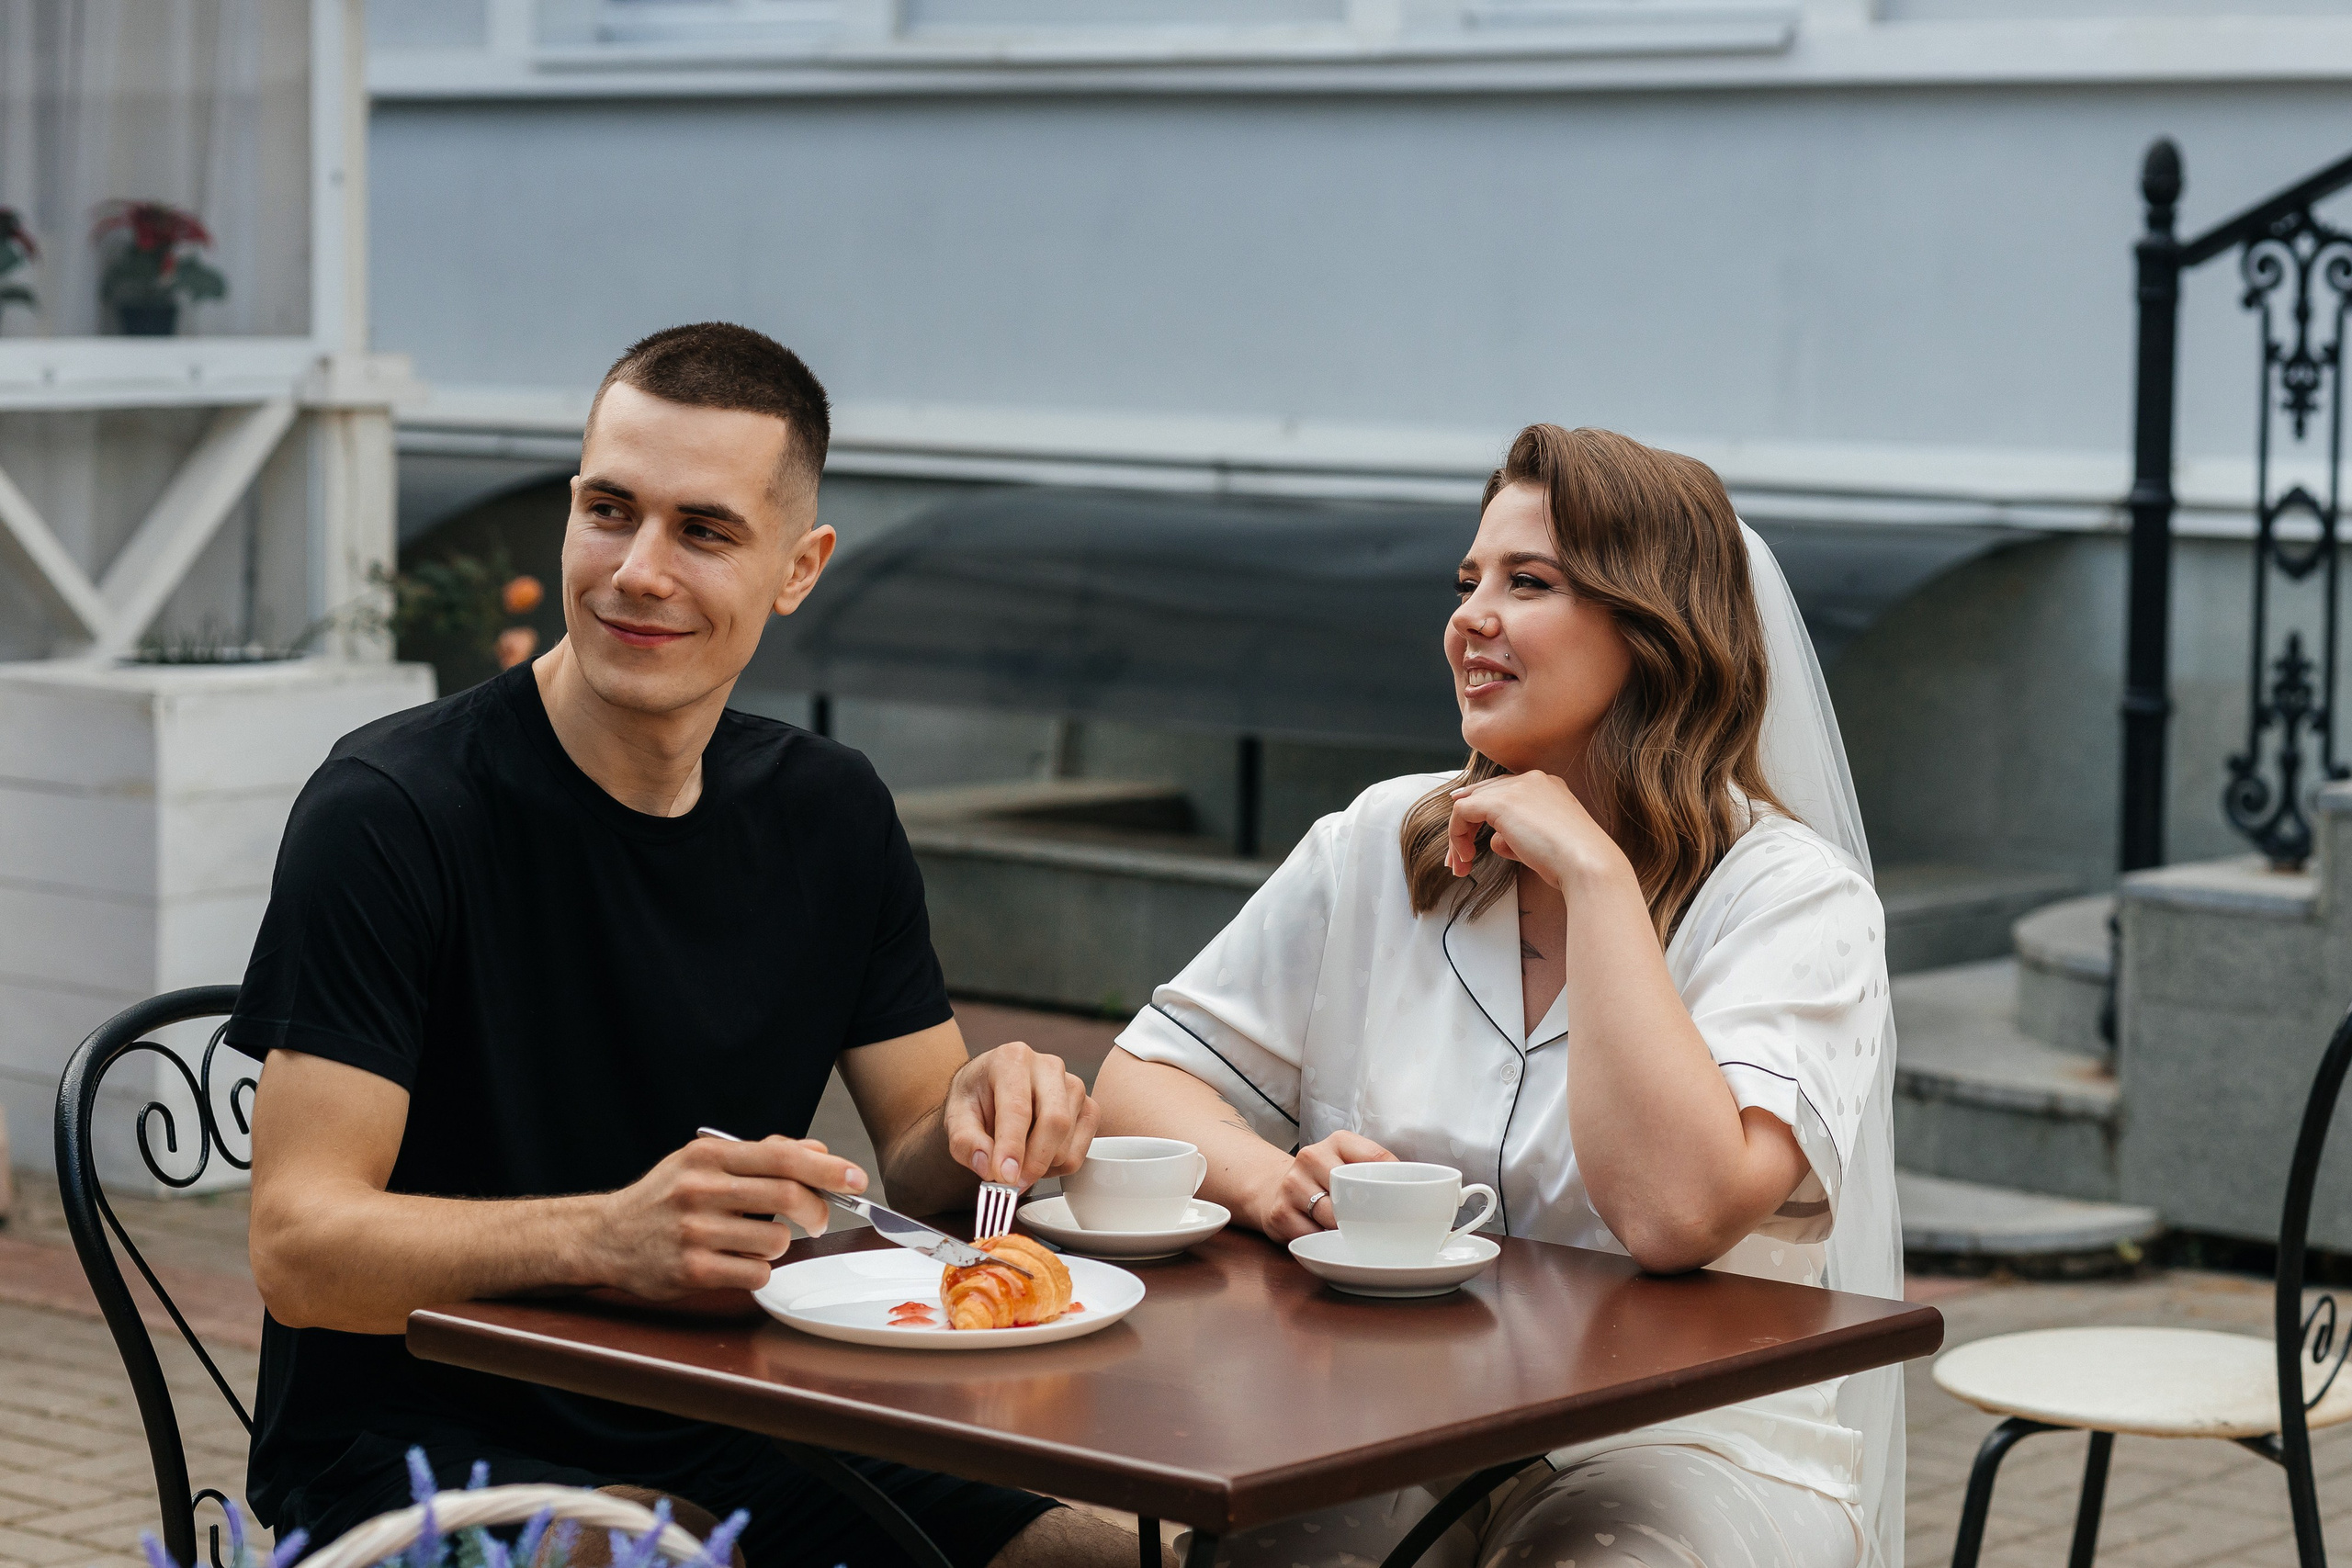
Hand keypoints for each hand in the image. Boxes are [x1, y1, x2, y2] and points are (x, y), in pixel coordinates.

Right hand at [594, 1135, 863, 1297]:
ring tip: (754, 1240)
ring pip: (776, 1241)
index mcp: (709, 1157)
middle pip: (788, 1198)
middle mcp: (701, 1190)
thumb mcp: (704, 1162)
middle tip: (817, 1220)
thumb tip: (818, 1154)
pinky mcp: (692, 1271)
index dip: (828, 1170)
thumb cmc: (664, 1197)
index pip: (782, 1157)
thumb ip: (761, 1155)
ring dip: (778, 1244)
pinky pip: (756, 1273)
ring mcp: (695, 1232)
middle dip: (816, 1211)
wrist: (606, 1236)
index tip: (855, 1179)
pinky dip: (758, 1270)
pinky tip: (737, 1261)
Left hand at [943, 1041, 1099, 1189]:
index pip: (1018, 1108)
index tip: (1004, 1176)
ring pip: (1067, 1143)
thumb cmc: (977, 1099)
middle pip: (1055, 1122)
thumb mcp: (955, 1117)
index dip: (1012, 1147)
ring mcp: (1074, 1086)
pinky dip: (1055, 1167)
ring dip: (1040, 1166)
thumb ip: (965, 1141)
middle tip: (1011, 1183)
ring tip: (1017, 1159)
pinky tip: (1036, 1156)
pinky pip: (1078, 1154)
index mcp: (1012, 1059)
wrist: (992, 1091)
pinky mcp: (1089, 1109)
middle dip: (1033, 1162)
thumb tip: (987, 1166)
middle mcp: (1049, 1066)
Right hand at [1254, 1130, 1396, 1242]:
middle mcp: (1311, 1157)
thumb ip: (1380, 1172)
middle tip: (1380, 1226)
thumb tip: (1426, 1197)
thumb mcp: (1351, 1164)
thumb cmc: (1328, 1180)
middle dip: (1367, 1213)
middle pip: (1351, 1192)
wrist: (1277, 1188)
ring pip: (1331, 1217)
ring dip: (1345, 1230)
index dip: (1394, 1183)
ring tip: (1352, 1232)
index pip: (1375, 1158)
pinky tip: (1326, 1237)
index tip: (1407, 1201)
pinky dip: (1323, 1242)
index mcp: (1338, 1141)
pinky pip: (1311, 1236)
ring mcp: (1291, 1185)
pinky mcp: (1279, 1214)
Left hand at [1445, 770, 1630, 890]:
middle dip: (1465, 827)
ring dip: (1460, 836)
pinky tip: (1465, 857)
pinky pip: (1462, 812)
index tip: (1466, 831)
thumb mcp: (1544, 843)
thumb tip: (1496, 840)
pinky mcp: (1500, 802)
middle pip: (1484, 794)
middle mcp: (1532, 780)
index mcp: (1549, 786)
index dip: (1481, 809)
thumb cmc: (1573, 862)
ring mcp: (1516, 787)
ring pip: (1470, 803)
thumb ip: (1518, 835)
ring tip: (1461, 864)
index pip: (1504, 790)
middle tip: (1457, 857)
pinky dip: (1457, 835)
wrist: (1586, 863)